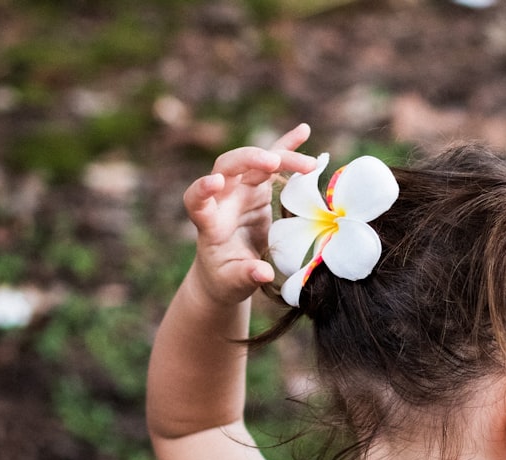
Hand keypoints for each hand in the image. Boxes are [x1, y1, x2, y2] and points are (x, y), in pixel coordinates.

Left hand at [183, 123, 317, 304]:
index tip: (214, 183)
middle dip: (249, 160)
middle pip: (228, 168)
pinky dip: (286, 147)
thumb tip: (263, 273)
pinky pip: (273, 163)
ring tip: (308, 163)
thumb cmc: (226, 278)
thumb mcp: (233, 283)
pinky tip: (303, 131)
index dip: (202, 189)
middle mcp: (222, 198)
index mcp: (209, 222)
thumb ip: (246, 275)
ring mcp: (240, 190)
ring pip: (256, 163)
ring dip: (280, 157)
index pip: (197, 199)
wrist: (229, 270)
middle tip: (273, 162)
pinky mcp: (258, 188)